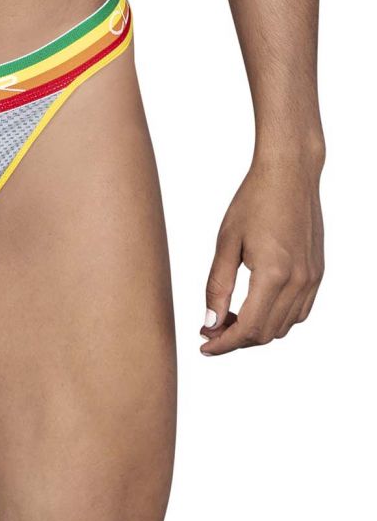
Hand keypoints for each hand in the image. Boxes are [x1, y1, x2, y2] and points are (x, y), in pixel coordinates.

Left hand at [200, 145, 323, 355]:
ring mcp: (312, 279)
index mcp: (274, 275)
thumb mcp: (226, 242)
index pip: (248, 328)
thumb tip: (210, 322)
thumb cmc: (254, 200)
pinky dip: (276, 318)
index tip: (204, 345)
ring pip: (284, 327)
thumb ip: (217, 285)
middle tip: (211, 330)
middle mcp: (298, 282)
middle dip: (236, 340)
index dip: (224, 343)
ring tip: (229, 317)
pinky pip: (299, 311)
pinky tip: (255, 305)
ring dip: (256, 330)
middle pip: (266, 333)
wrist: (289, 174)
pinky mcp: (317, 273)